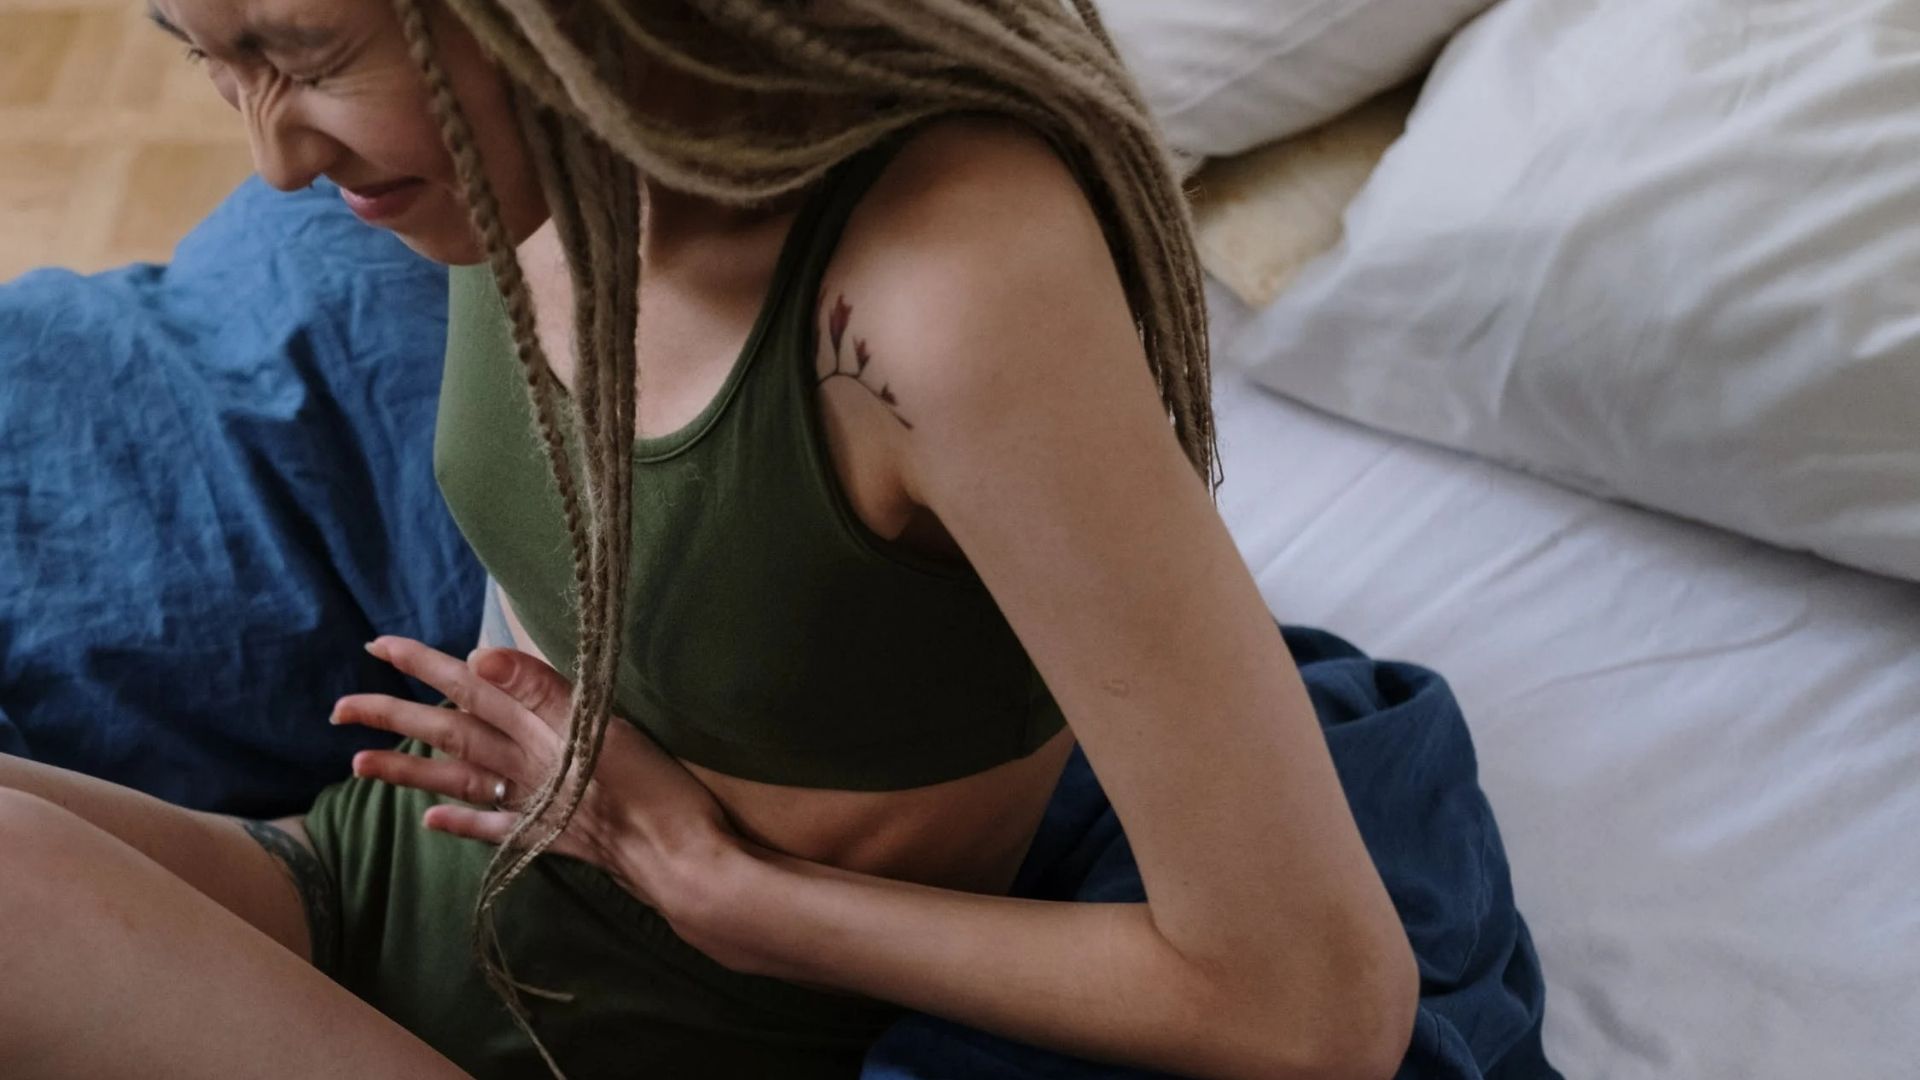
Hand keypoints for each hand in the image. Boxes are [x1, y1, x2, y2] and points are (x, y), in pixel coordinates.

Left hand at [333, 636, 739, 915]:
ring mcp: (536, 803)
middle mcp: (528, 765)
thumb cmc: (654, 791)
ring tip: (360, 766)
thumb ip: (541, 690)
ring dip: (410, 772)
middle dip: (397, 716)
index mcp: (539, 730)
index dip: (426, 666)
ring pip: (460, 781)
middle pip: (451, 733)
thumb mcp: (603, 726)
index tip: (380, 647)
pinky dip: (462, 823)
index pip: (472, 688)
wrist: (677, 862)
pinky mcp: (551, 835)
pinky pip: (495, 828)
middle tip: (341, 709)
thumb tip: (478, 657)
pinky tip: (431, 822)